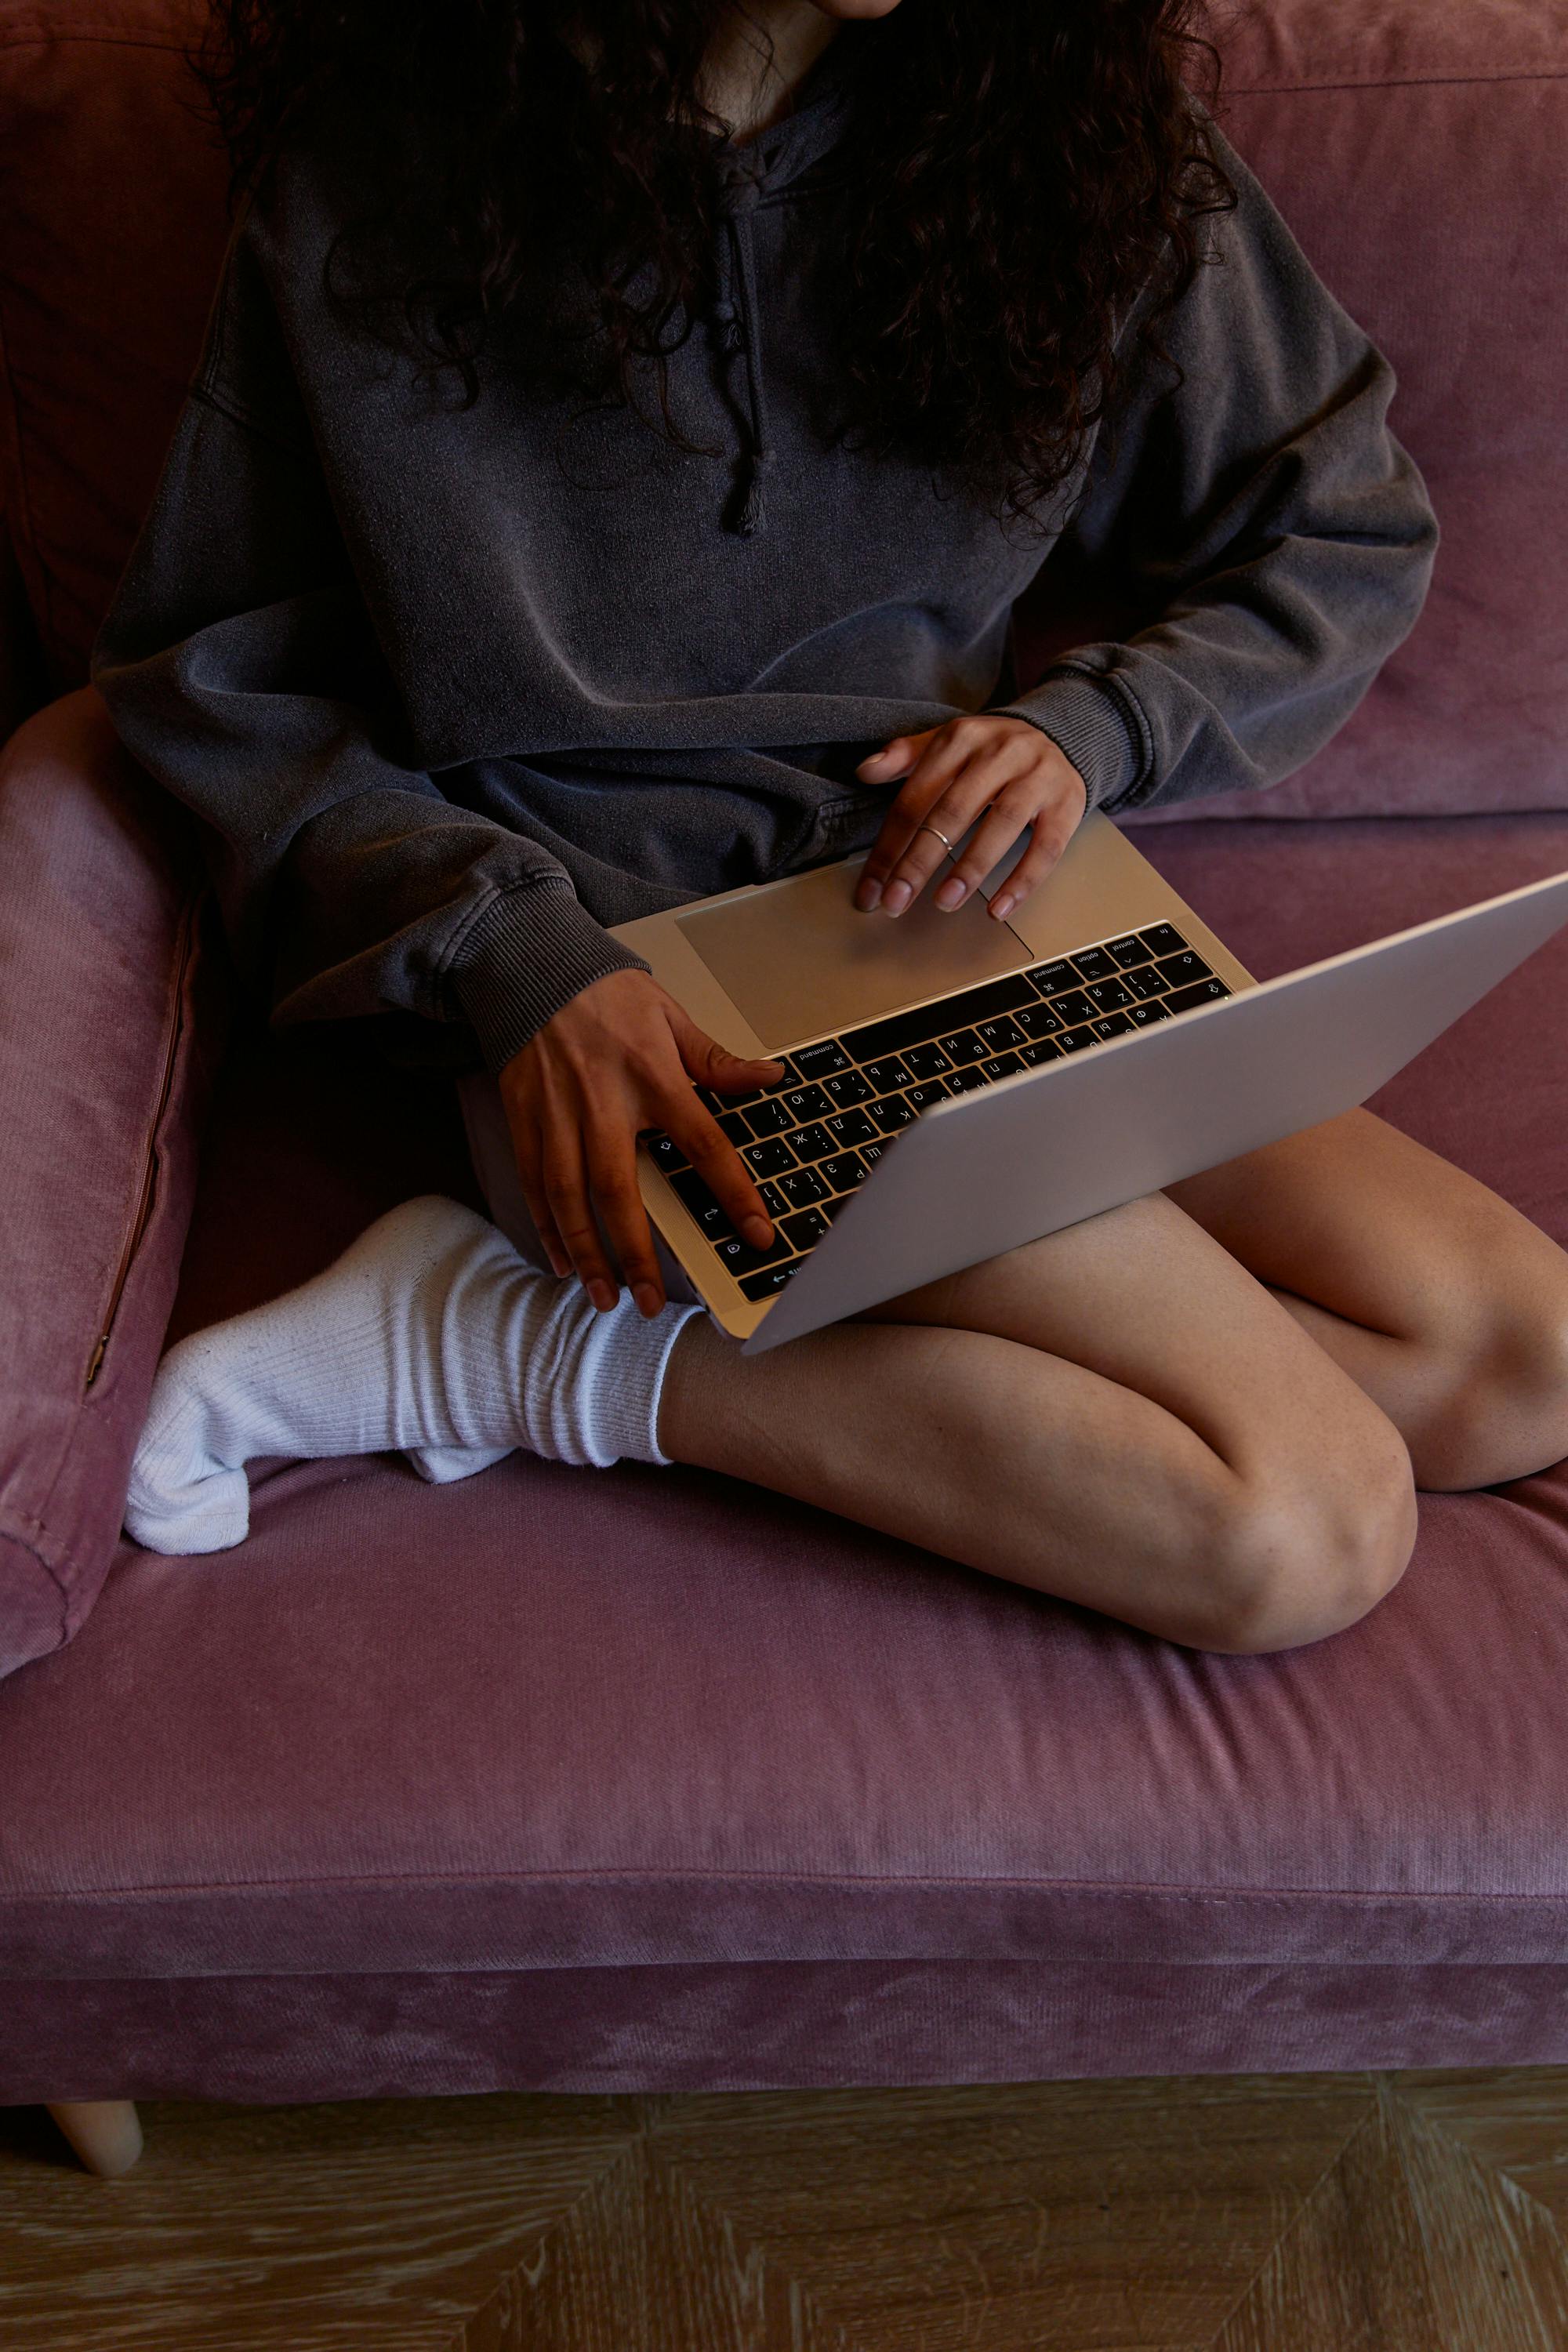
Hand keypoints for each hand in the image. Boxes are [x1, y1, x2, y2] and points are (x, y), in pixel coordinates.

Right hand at [498, 969, 784, 1317]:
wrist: (532, 966)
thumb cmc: (606, 993)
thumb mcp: (670, 1016)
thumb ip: (716, 1059)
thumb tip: (769, 1077)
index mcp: (652, 1076)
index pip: (703, 1144)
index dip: (733, 1192)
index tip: (756, 1234)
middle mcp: (602, 1102)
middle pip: (618, 1190)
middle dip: (635, 1252)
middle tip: (653, 1301)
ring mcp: (557, 1114)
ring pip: (568, 1197)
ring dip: (588, 1253)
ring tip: (607, 1296)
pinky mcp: (524, 1119)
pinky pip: (534, 1183)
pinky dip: (546, 1226)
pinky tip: (564, 1261)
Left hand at [852, 714, 1087, 921]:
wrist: (1062, 734)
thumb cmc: (992, 751)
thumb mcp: (949, 743)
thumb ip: (905, 757)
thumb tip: (865, 771)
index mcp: (960, 739)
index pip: (915, 798)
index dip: (889, 847)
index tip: (871, 889)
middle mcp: (999, 753)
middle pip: (953, 812)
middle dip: (920, 861)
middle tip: (896, 901)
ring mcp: (1037, 777)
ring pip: (1002, 824)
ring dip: (970, 868)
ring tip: (944, 902)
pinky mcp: (1066, 803)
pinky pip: (1046, 847)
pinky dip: (1023, 881)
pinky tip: (998, 909)